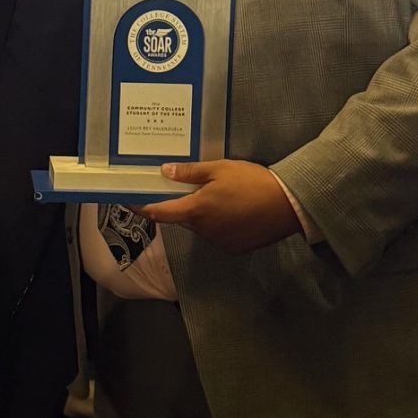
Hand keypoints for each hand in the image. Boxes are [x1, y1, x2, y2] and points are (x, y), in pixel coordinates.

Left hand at [146, 159, 301, 253]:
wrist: (288, 205)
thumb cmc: (253, 183)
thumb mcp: (220, 169)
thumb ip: (191, 172)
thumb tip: (165, 171)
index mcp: (196, 210)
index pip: (160, 212)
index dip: (141, 208)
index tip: (129, 202)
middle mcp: (203, 230)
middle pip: (182, 218)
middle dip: (182, 205)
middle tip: (193, 188)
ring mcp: (219, 242)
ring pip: (201, 227)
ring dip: (203, 214)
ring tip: (223, 196)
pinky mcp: (234, 249)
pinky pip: (217, 236)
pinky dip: (219, 224)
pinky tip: (235, 211)